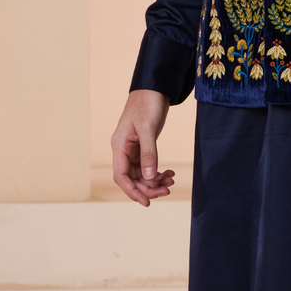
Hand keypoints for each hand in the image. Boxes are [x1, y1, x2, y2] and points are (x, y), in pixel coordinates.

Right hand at [111, 90, 174, 206]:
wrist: (154, 88)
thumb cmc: (147, 104)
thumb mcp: (148, 129)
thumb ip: (149, 153)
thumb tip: (150, 178)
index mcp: (119, 146)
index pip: (121, 176)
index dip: (132, 191)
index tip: (146, 202)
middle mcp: (124, 150)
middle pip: (132, 178)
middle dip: (148, 187)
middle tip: (167, 190)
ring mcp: (133, 149)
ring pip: (142, 174)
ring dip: (155, 181)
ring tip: (171, 181)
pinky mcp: (143, 147)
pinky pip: (148, 167)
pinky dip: (159, 172)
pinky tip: (170, 173)